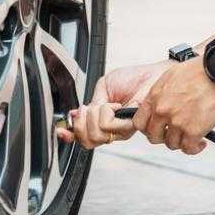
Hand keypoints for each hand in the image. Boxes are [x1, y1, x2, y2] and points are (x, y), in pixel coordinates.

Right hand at [57, 60, 172, 148]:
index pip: (83, 137)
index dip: (69, 135)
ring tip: (108, 104)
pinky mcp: (129, 127)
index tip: (61, 130)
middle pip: (87, 139)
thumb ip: (91, 104)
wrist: (152, 75)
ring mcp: (121, 130)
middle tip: (92, 107)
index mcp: (103, 121)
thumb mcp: (103, 87)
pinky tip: (116, 105)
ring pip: (97, 133)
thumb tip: (76, 116)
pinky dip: (107, 112)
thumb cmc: (132, 79)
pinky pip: (108, 126)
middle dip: (83, 121)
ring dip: (96, 115)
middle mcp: (112, 129)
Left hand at [133, 59, 214, 154]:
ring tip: (190, 135)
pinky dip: (194, 148)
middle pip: (153, 137)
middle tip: (174, 133)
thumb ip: (160, 94)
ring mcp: (177, 122)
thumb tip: (158, 106)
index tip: (157, 128)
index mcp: (154, 97)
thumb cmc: (198, 71)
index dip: (148, 128)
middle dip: (164, 137)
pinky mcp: (193, 130)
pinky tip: (200, 142)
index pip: (139, 123)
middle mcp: (162, 111)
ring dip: (181, 141)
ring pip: (171, 144)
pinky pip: (188, 148)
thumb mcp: (170, 77)